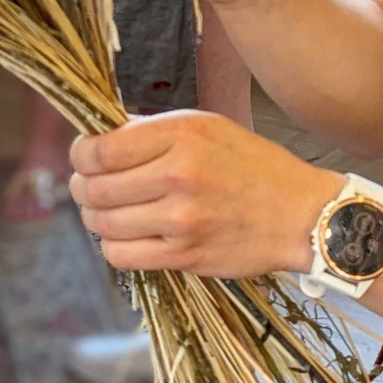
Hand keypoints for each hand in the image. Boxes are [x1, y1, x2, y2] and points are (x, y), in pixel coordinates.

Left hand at [69, 111, 343, 277]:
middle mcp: (178, 175)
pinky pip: (121, 255)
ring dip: (95, 218)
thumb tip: (104, 139)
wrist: (301, 214)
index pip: (100, 150)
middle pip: (94, 188)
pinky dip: (114, 245)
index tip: (84, 156)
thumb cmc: (255, 166)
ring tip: (109, 210)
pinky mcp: (184, 255)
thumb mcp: (209, 128)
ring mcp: (180, 219)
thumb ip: (156, 131)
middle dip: (81, 187)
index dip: (80, 155)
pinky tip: (128, 234)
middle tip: (89, 186)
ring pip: (102, 223)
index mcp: (182, 135)